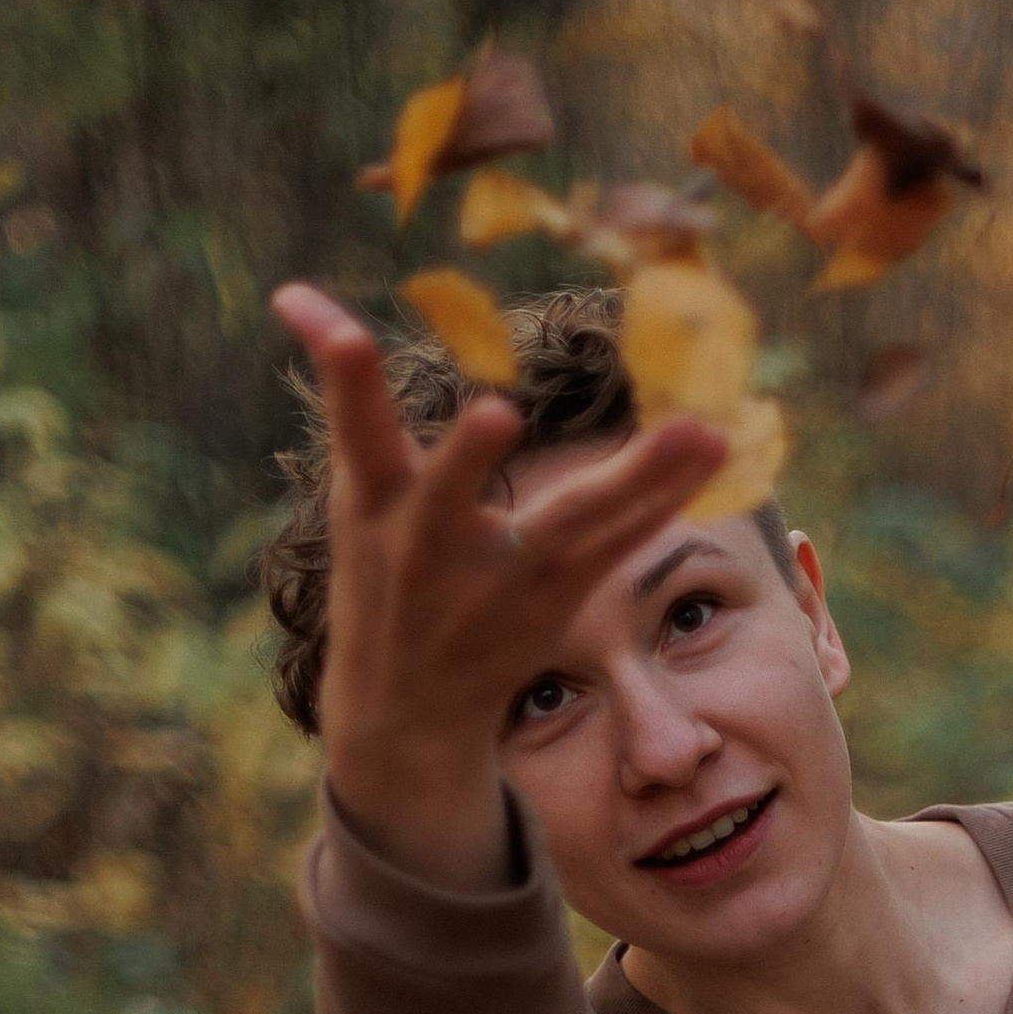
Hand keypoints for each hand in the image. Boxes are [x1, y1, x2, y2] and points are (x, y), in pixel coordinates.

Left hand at [269, 281, 727, 887]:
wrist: (401, 711)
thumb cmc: (498, 626)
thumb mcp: (569, 586)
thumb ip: (634, 509)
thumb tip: (717, 442)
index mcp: (551, 578)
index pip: (624, 526)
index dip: (668, 484)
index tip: (715, 440)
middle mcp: (489, 564)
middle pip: (562, 521)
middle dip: (615, 484)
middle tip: (642, 435)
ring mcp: (418, 536)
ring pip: (433, 480)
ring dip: (443, 439)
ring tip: (450, 392)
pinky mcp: (361, 501)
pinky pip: (354, 424)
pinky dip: (335, 363)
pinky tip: (295, 302)